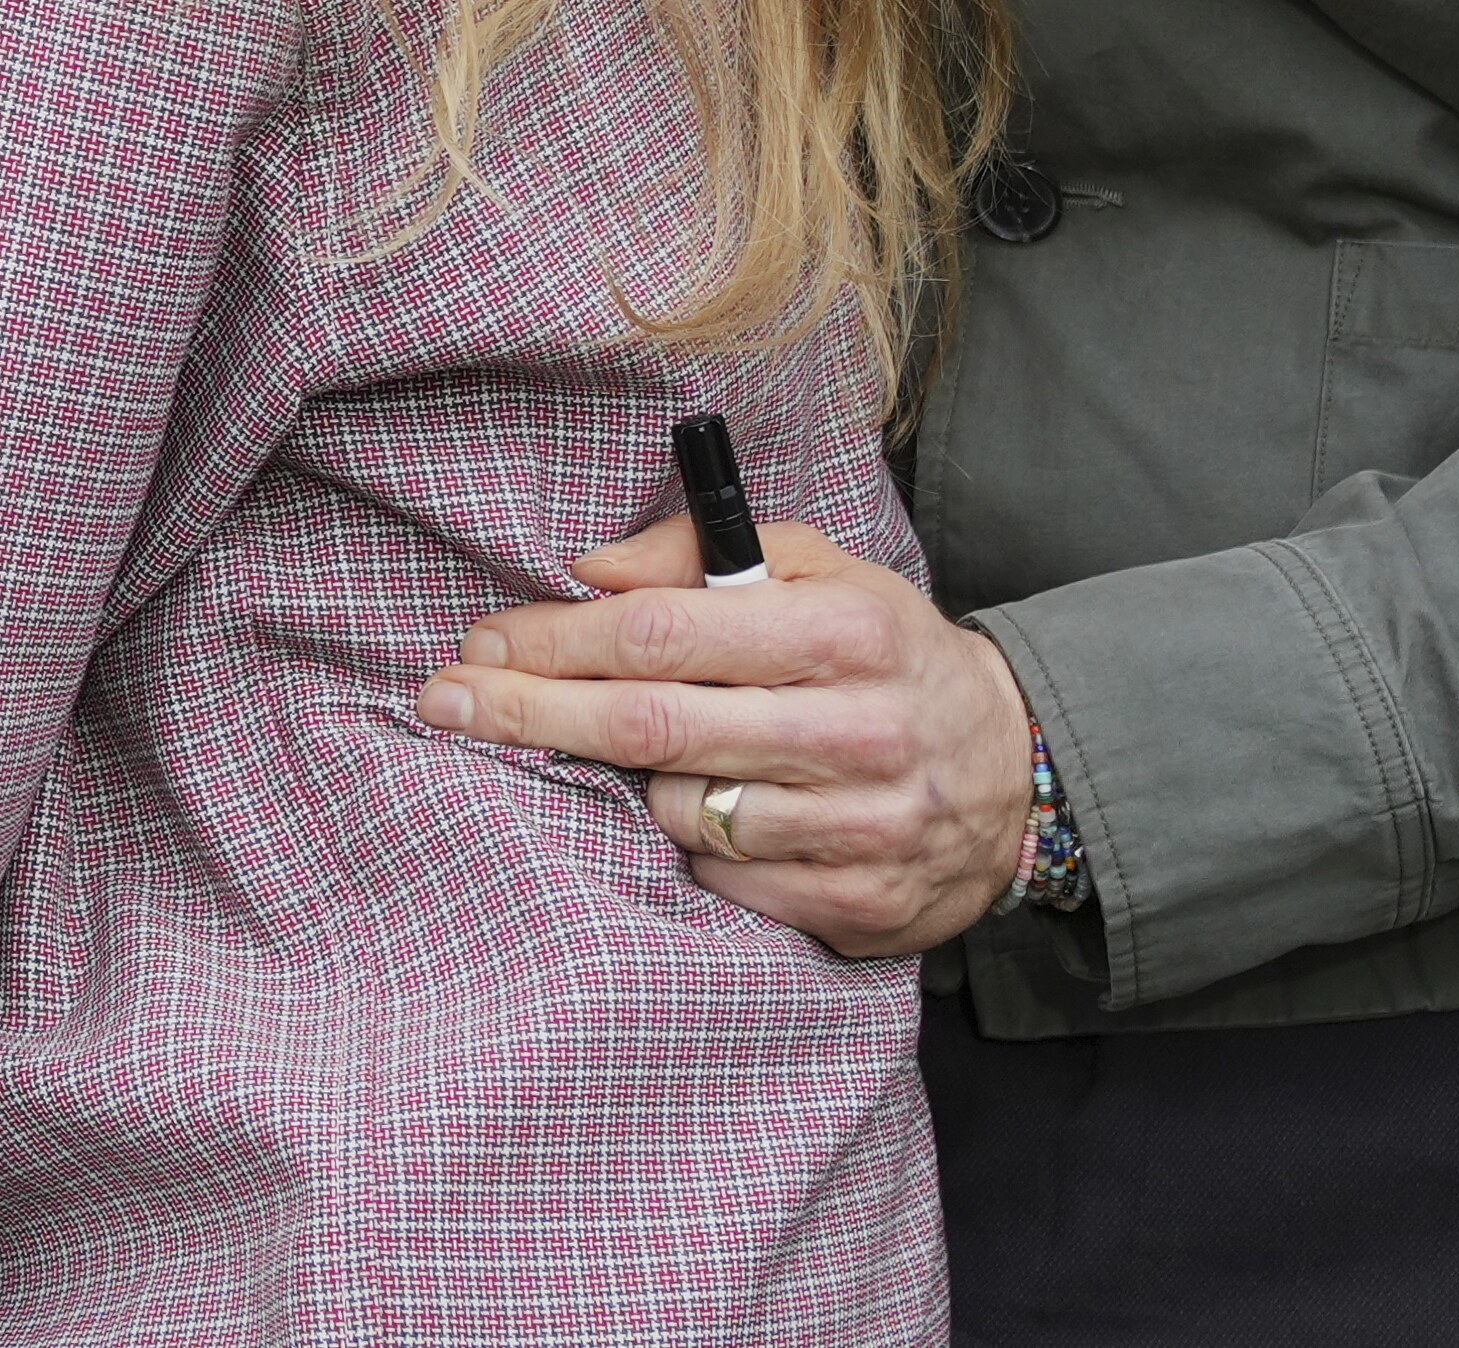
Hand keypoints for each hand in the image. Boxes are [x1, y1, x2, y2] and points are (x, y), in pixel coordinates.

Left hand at [416, 509, 1035, 955]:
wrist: (1016, 772)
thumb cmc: (884, 654)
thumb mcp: (819, 570)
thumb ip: (702, 553)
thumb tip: (589, 568)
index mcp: (845, 633)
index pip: (663, 635)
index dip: (556, 639)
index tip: (481, 641)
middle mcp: (857, 731)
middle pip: (651, 728)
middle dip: (529, 711)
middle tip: (442, 702)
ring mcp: (860, 829)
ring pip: (680, 812)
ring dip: (635, 786)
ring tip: (657, 757)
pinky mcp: (857, 907)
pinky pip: (721, 881)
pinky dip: (698, 848)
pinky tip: (720, 813)